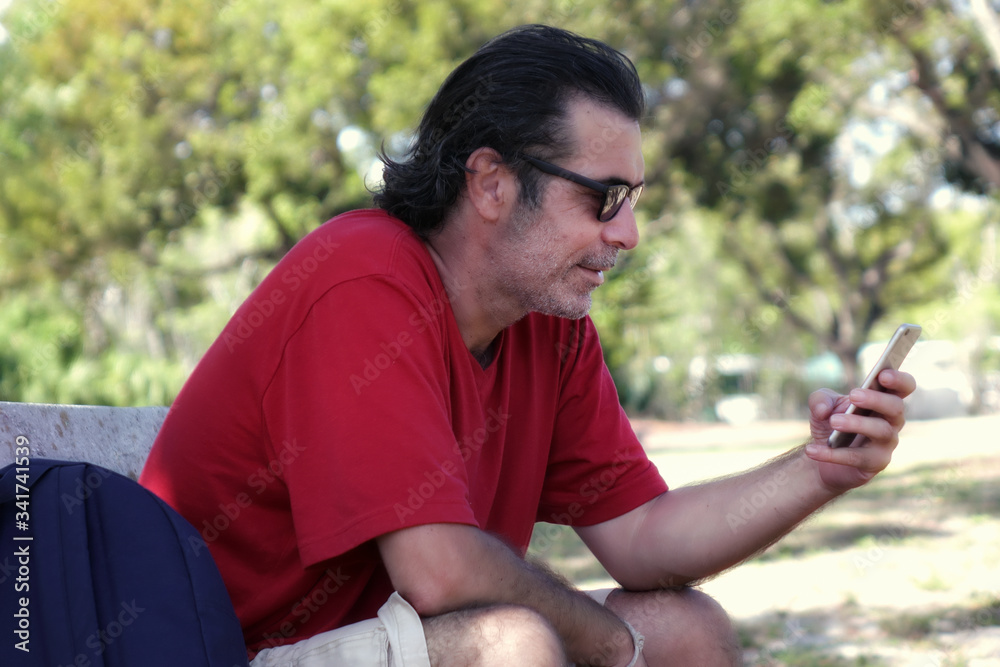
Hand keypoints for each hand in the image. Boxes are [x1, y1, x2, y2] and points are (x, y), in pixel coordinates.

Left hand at [804, 369, 915, 492]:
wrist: (822, 456)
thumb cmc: (831, 423)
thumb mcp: (821, 405)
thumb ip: (820, 399)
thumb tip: (824, 409)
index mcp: (884, 401)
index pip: (904, 387)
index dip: (899, 380)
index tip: (883, 375)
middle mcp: (892, 422)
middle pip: (896, 408)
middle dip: (876, 399)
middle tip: (853, 395)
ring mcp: (886, 444)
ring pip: (881, 431)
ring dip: (856, 423)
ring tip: (833, 421)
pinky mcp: (874, 464)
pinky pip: (856, 457)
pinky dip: (832, 454)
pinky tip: (812, 450)